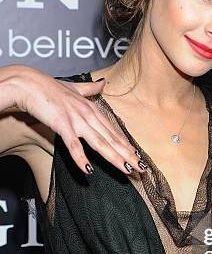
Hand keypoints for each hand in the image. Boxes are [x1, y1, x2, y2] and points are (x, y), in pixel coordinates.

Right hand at [11, 67, 145, 176]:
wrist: (28, 83)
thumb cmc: (49, 87)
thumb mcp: (74, 88)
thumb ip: (90, 89)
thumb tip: (103, 83)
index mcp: (92, 109)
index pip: (113, 131)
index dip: (126, 144)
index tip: (137, 156)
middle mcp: (88, 115)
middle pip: (112, 139)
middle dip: (128, 155)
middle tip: (141, 168)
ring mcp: (76, 120)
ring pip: (100, 143)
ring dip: (114, 157)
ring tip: (126, 169)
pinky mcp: (62, 125)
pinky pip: (73, 145)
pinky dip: (81, 158)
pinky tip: (88, 170)